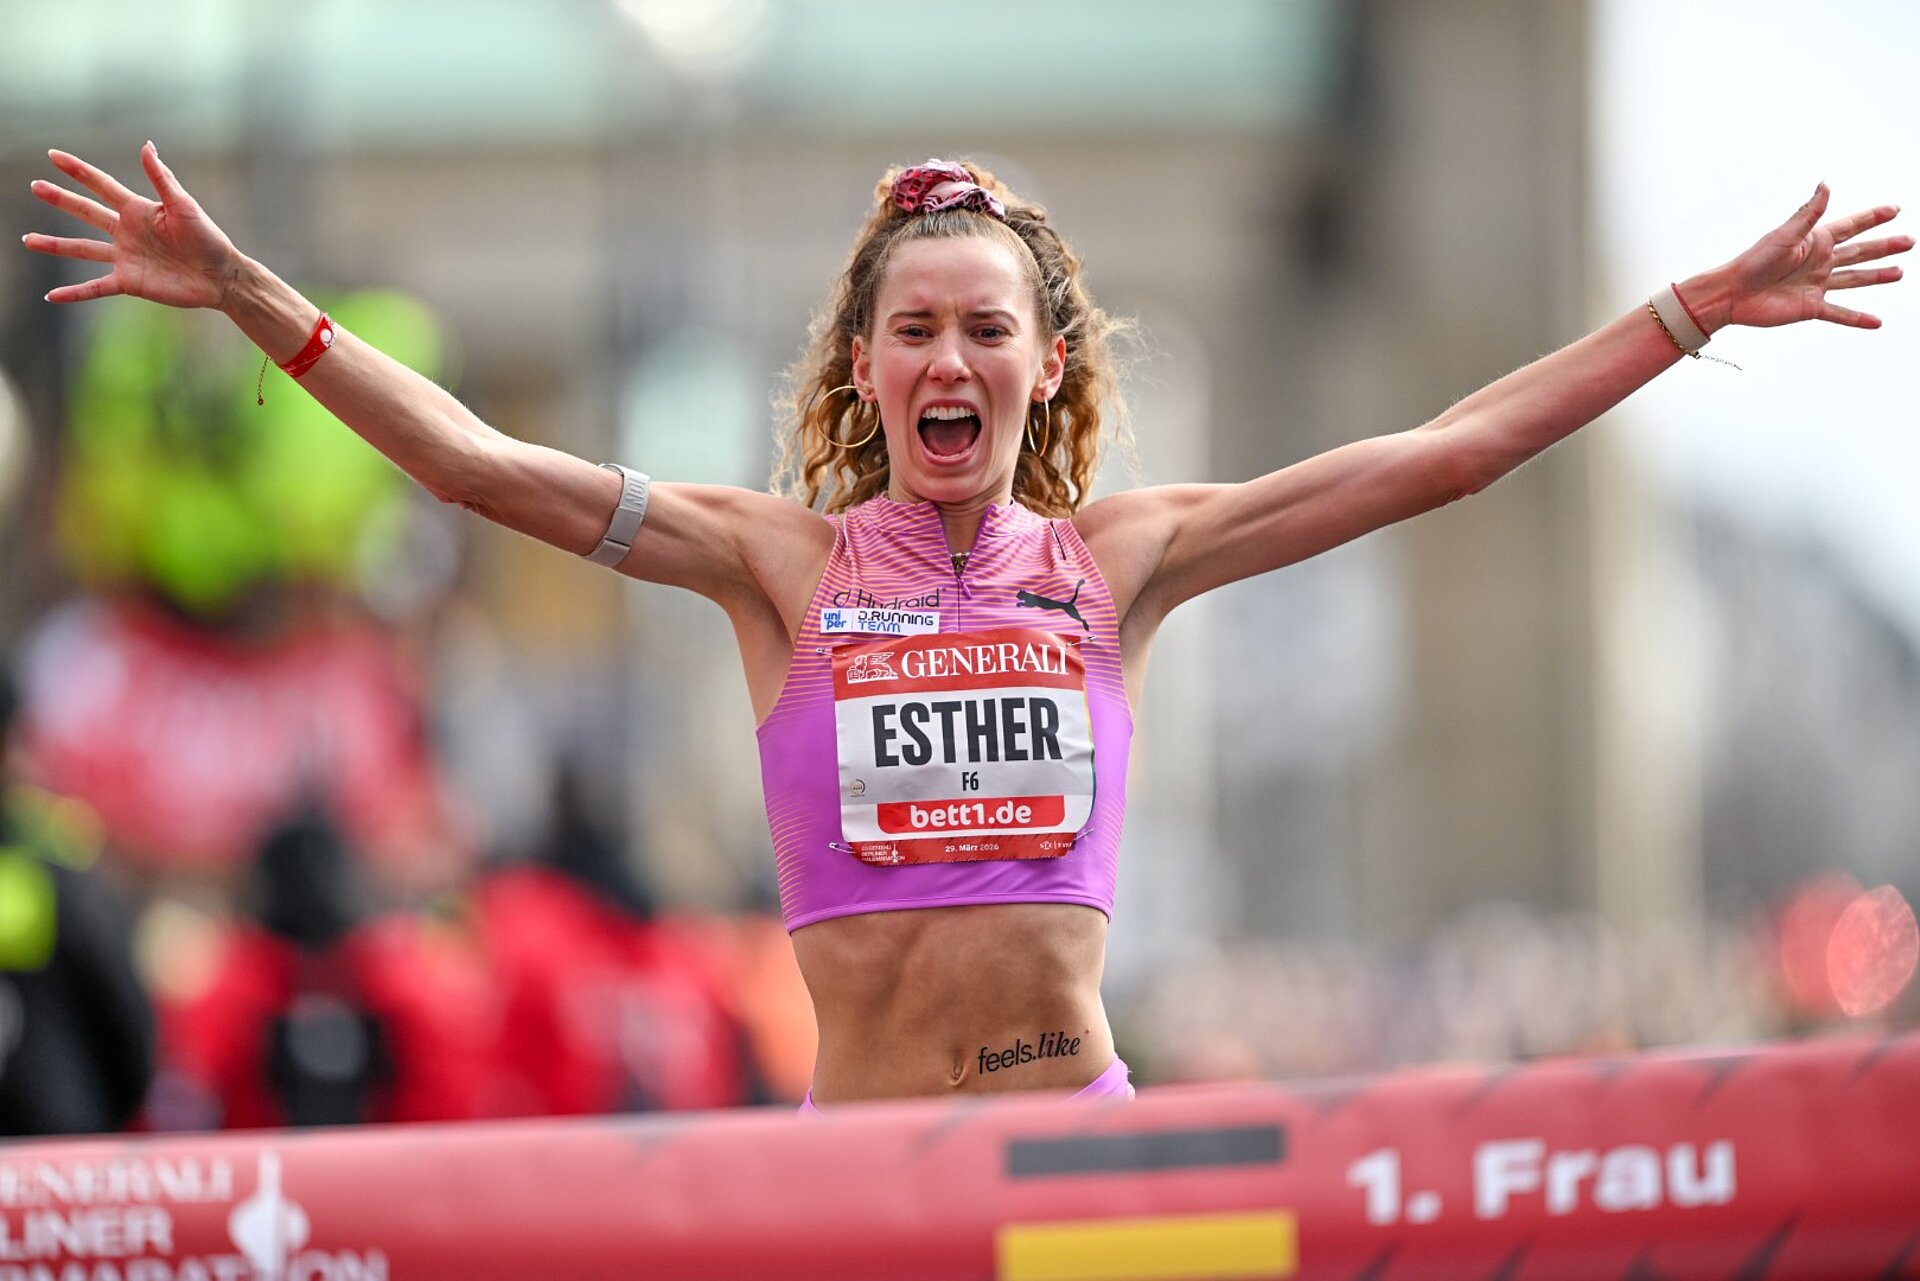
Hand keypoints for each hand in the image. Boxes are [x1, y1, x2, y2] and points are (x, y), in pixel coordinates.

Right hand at [22, 142, 241, 309]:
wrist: (221, 276)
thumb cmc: (209, 238)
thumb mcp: (184, 206)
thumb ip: (162, 179)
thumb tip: (146, 146)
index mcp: (138, 210)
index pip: (101, 185)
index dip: (78, 171)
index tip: (53, 156)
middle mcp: (126, 232)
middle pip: (85, 212)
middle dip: (60, 200)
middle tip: (35, 187)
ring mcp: (125, 257)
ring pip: (82, 249)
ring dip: (55, 245)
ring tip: (28, 241)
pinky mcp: (129, 282)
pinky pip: (95, 287)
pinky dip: (74, 292)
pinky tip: (53, 296)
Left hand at [1718, 184, 1908, 329]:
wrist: (1733, 294)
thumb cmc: (1754, 261)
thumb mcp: (1785, 235)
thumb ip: (1809, 212)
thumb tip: (1826, 184)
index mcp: (1816, 241)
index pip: (1852, 226)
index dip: (1873, 218)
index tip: (1895, 209)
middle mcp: (1820, 262)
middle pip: (1860, 252)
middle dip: (1884, 247)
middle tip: (1909, 241)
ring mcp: (1817, 285)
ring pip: (1854, 280)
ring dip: (1877, 277)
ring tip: (1899, 273)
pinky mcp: (1811, 307)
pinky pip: (1840, 314)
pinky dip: (1858, 319)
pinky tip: (1876, 322)